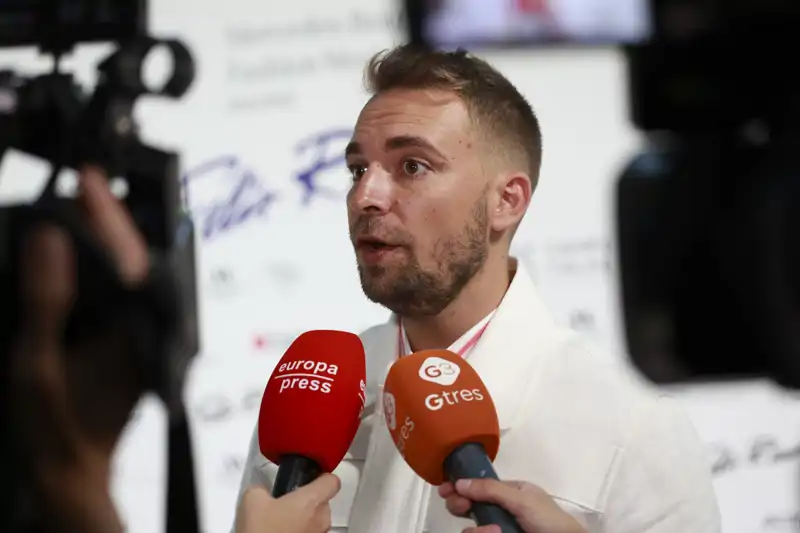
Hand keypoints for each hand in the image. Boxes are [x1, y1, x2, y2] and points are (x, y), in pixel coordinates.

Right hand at [9, 166, 149, 531]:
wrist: (71, 472)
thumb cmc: (56, 428)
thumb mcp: (36, 361)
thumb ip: (46, 298)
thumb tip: (52, 239)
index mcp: (134, 328)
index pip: (126, 255)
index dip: (105, 211)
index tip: (88, 177)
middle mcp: (148, 327)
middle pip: (133, 258)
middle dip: (108, 219)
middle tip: (80, 188)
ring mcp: (142, 334)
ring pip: (129, 274)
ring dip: (106, 241)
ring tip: (78, 211)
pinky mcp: (132, 341)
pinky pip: (122, 294)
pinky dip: (102, 271)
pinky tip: (80, 259)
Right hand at [236, 474, 340, 532]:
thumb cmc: (263, 531)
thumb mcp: (252, 500)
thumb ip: (261, 488)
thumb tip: (262, 493)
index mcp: (312, 500)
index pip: (332, 481)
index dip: (322, 477)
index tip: (311, 478)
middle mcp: (321, 519)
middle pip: (323, 503)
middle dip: (306, 502)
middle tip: (286, 504)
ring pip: (316, 522)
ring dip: (303, 520)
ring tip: (280, 523)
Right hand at [438, 479, 585, 532]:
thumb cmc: (548, 520)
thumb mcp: (521, 500)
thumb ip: (491, 490)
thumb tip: (460, 482)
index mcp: (511, 491)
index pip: (479, 485)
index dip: (461, 486)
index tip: (445, 490)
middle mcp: (502, 509)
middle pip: (470, 505)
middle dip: (461, 505)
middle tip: (459, 507)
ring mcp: (500, 527)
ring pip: (473, 526)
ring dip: (477, 528)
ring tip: (493, 531)